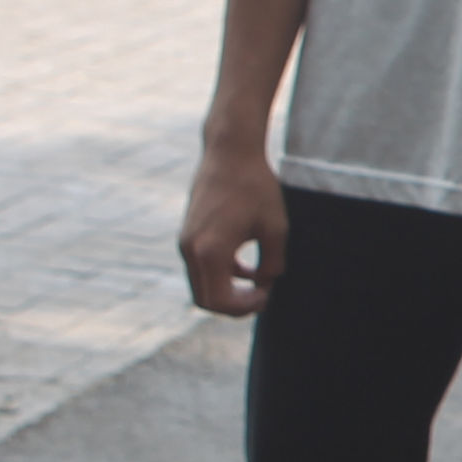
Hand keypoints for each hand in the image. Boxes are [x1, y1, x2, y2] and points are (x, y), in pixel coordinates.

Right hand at [180, 142, 290, 315]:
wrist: (230, 154)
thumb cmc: (256, 188)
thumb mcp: (276, 229)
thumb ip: (272, 263)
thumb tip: (265, 283)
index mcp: (210, 251)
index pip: (219, 301)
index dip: (245, 307)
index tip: (267, 295)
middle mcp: (190, 249)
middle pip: (205, 300)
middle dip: (234, 305)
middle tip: (263, 296)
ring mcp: (185, 242)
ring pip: (202, 284)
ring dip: (228, 290)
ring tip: (259, 284)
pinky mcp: (188, 234)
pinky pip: (201, 267)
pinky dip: (221, 275)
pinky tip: (247, 268)